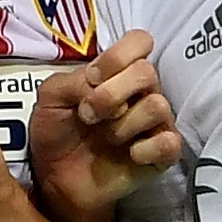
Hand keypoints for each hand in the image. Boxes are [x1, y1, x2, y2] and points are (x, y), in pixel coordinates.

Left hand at [24, 33, 181, 221]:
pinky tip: (130, 155)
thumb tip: (99, 83)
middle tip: (87, 114)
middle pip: (147, 72)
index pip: (139, 42)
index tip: (92, 78)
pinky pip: (170, 142)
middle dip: (112, 93)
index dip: (117, 56)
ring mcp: (155, 123)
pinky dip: (147, 148)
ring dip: (123, 123)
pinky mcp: (162, 154)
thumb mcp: (51, 98)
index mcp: (119, 73)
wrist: (58, 179)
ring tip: (105, 138)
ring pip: (158, 106)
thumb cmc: (57, 133)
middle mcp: (142, 93)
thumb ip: (73, 80)